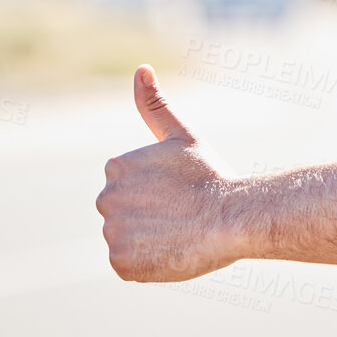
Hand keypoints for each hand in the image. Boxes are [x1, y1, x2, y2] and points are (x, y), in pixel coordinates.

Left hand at [95, 65, 239, 281]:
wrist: (231, 218)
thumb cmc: (211, 177)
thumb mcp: (182, 136)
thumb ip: (155, 106)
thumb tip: (141, 68)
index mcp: (115, 167)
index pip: (130, 190)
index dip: (157, 195)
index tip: (179, 194)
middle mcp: (105, 198)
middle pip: (124, 216)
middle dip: (149, 218)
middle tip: (180, 216)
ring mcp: (111, 233)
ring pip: (126, 242)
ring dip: (148, 243)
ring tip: (177, 235)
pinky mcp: (120, 263)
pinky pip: (128, 267)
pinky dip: (146, 266)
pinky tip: (170, 253)